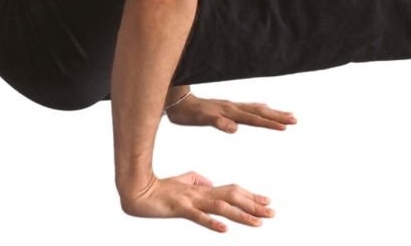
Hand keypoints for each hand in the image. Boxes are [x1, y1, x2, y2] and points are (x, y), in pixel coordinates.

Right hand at [120, 171, 274, 232]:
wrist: (137, 191)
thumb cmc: (159, 188)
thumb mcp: (182, 182)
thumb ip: (197, 181)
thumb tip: (211, 183)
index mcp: (203, 190)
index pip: (232, 192)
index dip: (251, 196)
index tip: (268, 202)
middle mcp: (201, 194)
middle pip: (233, 198)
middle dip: (254, 206)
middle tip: (273, 212)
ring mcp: (191, 201)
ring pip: (221, 207)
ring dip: (241, 215)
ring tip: (258, 222)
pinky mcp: (179, 208)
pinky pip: (198, 217)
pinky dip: (212, 222)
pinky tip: (225, 229)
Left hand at [165, 93, 297, 133]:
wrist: (176, 100)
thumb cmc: (187, 113)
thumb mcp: (201, 120)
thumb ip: (218, 123)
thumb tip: (235, 128)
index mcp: (229, 111)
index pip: (254, 118)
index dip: (269, 123)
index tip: (285, 127)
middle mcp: (233, 107)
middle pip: (260, 111)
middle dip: (278, 116)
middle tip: (295, 120)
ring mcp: (231, 106)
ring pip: (257, 108)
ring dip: (273, 112)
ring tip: (288, 115)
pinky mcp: (227, 108)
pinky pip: (249, 108)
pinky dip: (260, 109)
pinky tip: (264, 108)